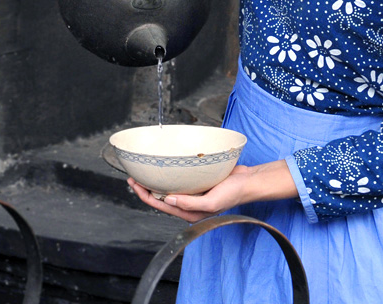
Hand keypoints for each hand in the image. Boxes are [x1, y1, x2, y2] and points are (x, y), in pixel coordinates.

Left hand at [127, 165, 251, 222]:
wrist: (249, 181)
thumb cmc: (234, 193)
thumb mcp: (212, 201)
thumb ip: (190, 203)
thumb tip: (168, 199)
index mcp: (190, 213)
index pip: (162, 205)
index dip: (146, 196)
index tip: (135, 184)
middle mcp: (189, 205)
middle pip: (162, 198)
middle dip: (146, 189)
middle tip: (133, 177)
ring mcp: (194, 194)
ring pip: (169, 190)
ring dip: (156, 182)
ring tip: (143, 173)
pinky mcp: (199, 183)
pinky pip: (180, 181)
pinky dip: (169, 176)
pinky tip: (165, 169)